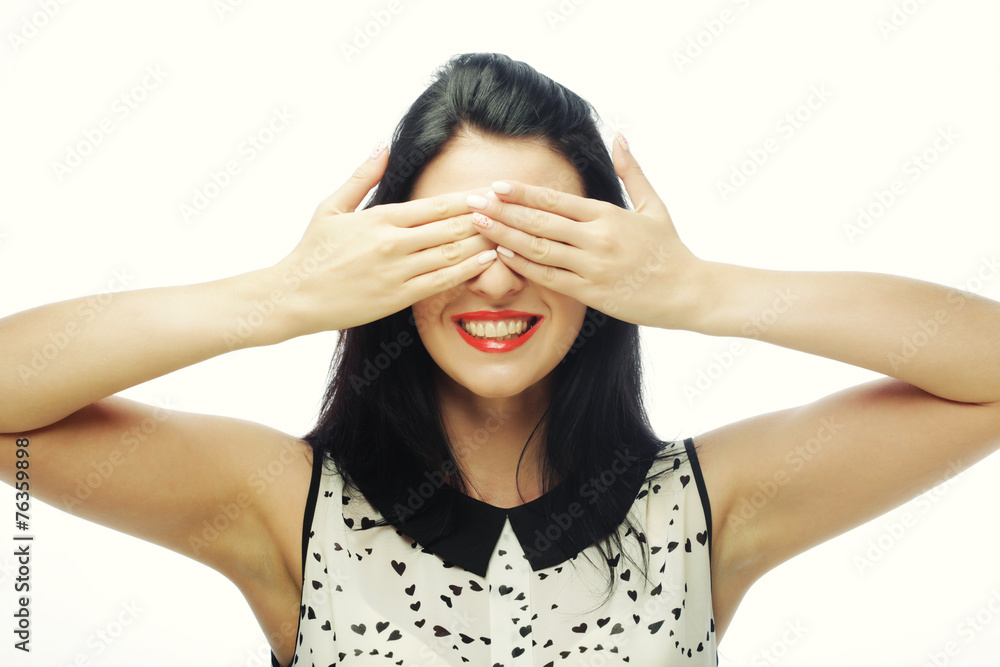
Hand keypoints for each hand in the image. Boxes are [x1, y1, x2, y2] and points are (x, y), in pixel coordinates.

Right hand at [273, 148, 497, 334]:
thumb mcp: (331, 207)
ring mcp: (398, 272)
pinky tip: (489, 260)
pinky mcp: (399, 297)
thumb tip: (383, 145)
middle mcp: (393, 243)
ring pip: (452, 253)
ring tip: (508, 232)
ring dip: (483, 242)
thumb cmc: (313, 251)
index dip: (468, 198)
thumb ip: (361, 176)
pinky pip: (442, 281)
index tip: (491, 192)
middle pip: (451, 227)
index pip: (436, 206)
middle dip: (484, 217)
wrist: (294, 296)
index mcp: (380, 219)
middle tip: (511, 210)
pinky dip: (469, 269)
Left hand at [465, 137, 702, 328]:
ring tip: (479, 225)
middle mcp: (597, 239)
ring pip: (539, 249)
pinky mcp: (591, 293)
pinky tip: (503, 254)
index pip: (556, 200)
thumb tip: (620, 135)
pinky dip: (524, 265)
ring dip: (506, 235)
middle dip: (504, 210)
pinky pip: (550, 278)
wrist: (689, 291)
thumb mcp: (654, 205)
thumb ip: (632, 171)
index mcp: (608, 215)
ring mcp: (592, 267)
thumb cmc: (669, 249)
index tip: (497, 185)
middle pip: (540, 222)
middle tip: (473, 201)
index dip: (523, 192)